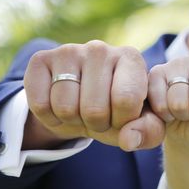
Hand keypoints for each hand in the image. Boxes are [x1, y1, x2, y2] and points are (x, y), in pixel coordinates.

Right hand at [23, 40, 163, 150]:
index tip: (121, 117)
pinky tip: (59, 106)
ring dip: (73, 121)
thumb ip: (148, 131)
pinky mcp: (40, 59)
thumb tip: (128, 140)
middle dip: (97, 124)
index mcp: (131, 59)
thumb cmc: (117, 112)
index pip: (126, 100)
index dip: (121, 122)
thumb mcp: (140, 124)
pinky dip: (49, 117)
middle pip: (94, 108)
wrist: (82, 103)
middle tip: (98, 116)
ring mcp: (68, 50)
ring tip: (80, 110)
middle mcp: (100, 49)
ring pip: (65, 107)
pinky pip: (40, 104)